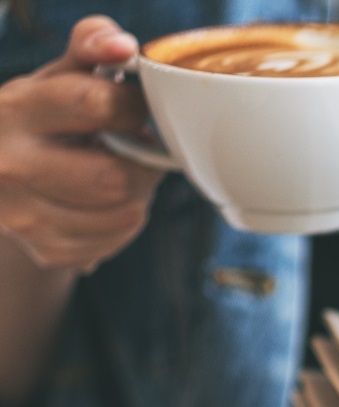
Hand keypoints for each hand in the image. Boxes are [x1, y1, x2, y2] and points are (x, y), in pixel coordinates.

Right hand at [0, 15, 162, 271]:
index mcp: (19, 109)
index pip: (95, 104)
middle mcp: (11, 164)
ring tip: (121, 176)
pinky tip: (105, 205)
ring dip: (139, 196)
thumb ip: (92, 46)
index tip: (136, 109)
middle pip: (114, 177)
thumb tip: (122, 46)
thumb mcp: (61, 74)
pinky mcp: (44, 248)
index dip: (134, 107)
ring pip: (122, 215)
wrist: (2, 172)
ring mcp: (22, 214)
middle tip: (138, 153)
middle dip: (143, 165)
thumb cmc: (48, 116)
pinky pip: (115, 242)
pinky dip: (124, 224)